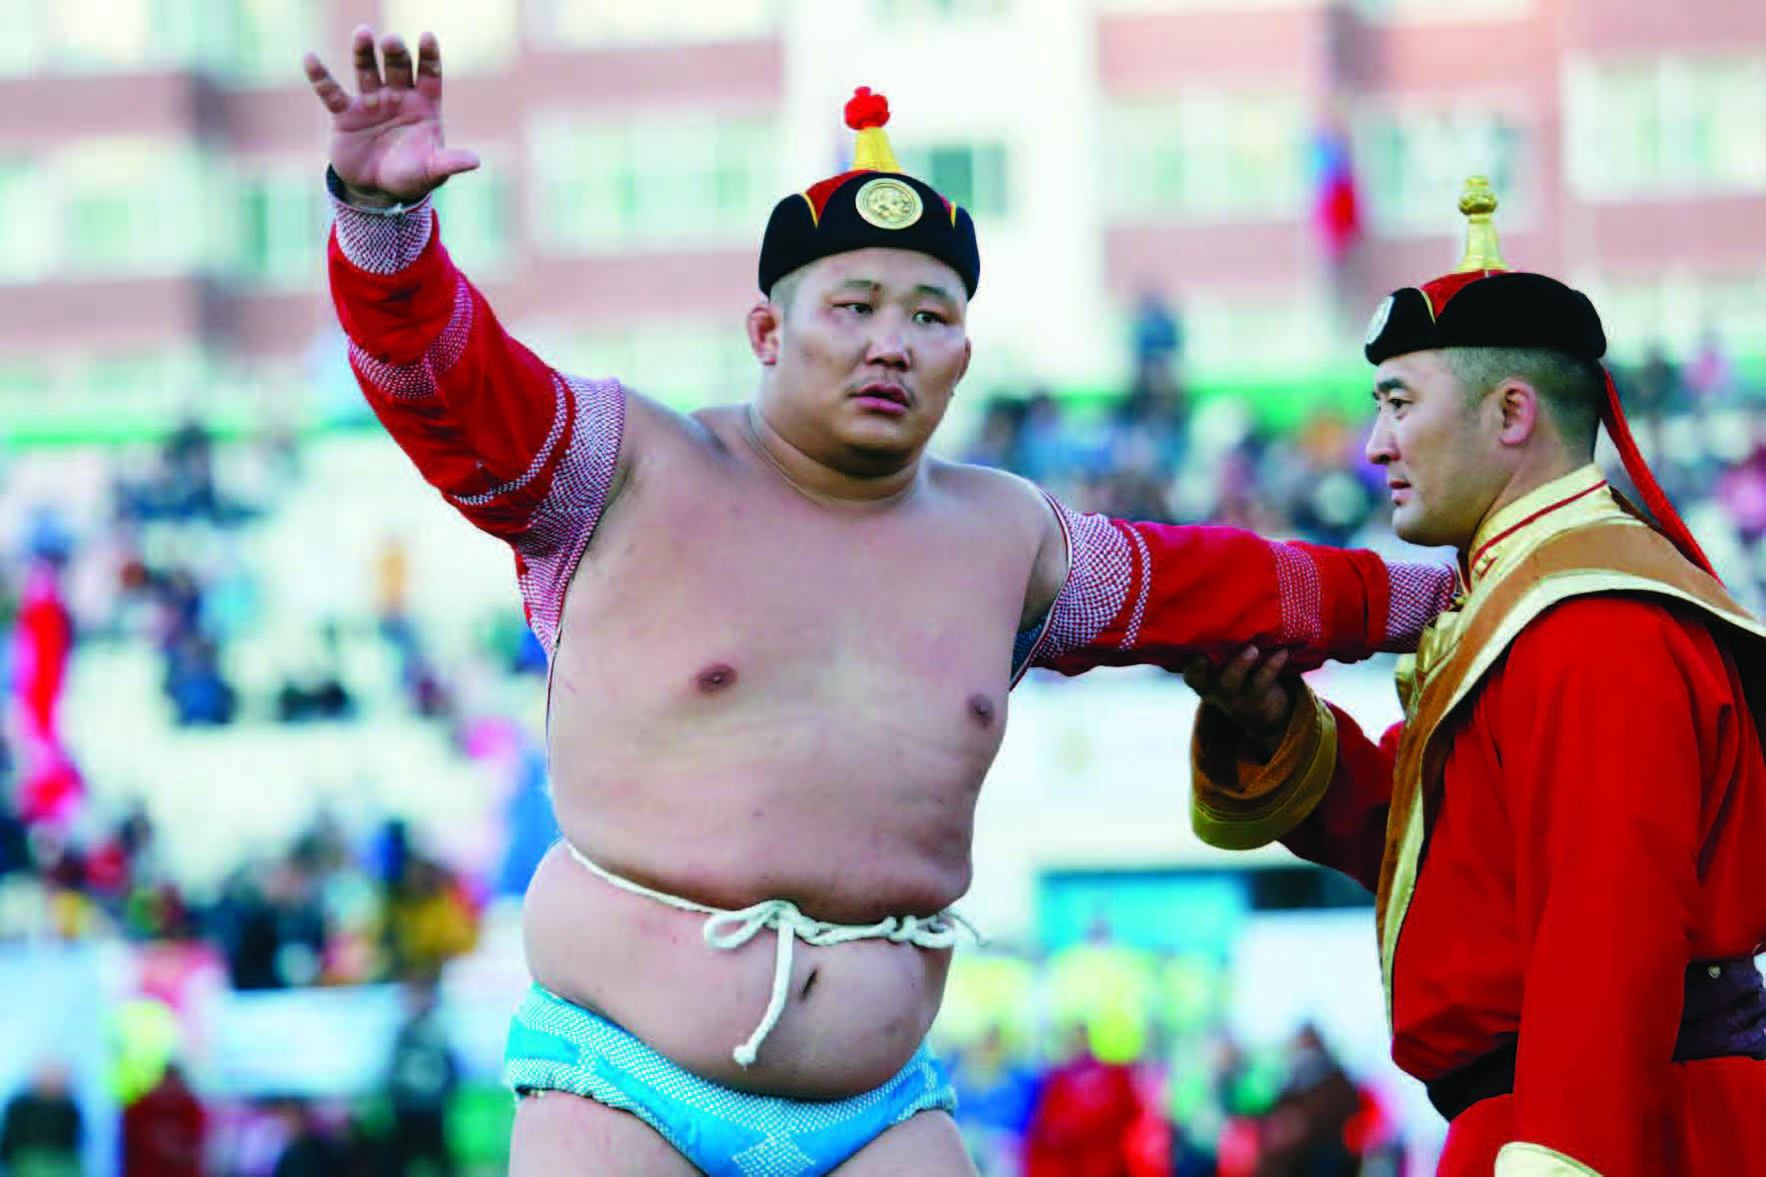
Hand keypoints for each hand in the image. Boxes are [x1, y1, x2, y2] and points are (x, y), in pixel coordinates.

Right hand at [303, 26, 479, 205]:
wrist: (377, 188)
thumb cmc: (410, 175)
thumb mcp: (431, 171)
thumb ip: (449, 163)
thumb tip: (475, 161)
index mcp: (423, 105)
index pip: (430, 75)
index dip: (429, 56)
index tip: (427, 36)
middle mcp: (397, 97)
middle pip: (397, 67)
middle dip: (395, 53)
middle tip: (391, 41)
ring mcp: (370, 101)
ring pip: (366, 71)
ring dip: (363, 52)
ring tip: (363, 33)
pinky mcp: (345, 114)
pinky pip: (331, 92)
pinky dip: (321, 77)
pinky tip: (310, 58)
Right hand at [1182, 645, 1296, 758]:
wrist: (1263, 717)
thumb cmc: (1239, 681)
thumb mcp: (1223, 675)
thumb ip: (1221, 656)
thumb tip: (1223, 624)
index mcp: (1205, 684)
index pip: (1192, 677)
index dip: (1192, 668)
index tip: (1195, 654)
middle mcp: (1219, 693)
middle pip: (1215, 682)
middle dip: (1213, 667)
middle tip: (1214, 652)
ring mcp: (1238, 699)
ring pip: (1236, 683)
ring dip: (1242, 665)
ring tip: (1253, 649)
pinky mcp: (1259, 700)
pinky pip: (1264, 681)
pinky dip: (1273, 665)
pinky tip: (1283, 652)